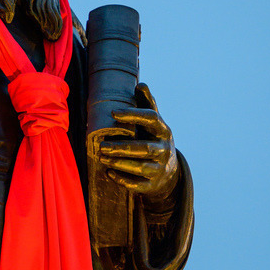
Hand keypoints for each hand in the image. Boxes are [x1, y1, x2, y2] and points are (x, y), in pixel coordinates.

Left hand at [97, 83, 178, 198]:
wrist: (168, 173)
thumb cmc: (154, 141)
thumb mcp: (153, 124)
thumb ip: (147, 105)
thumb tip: (141, 84)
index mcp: (164, 131)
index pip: (151, 119)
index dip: (133, 115)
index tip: (113, 113)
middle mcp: (164, 150)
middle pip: (143, 148)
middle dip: (121, 147)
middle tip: (101, 145)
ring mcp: (160, 169)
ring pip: (139, 167)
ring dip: (119, 162)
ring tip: (102, 157)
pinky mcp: (152, 185)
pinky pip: (136, 184)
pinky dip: (122, 179)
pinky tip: (108, 172)